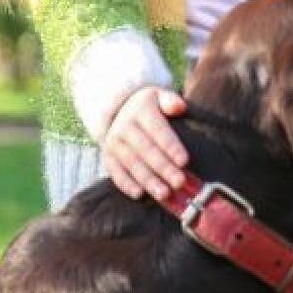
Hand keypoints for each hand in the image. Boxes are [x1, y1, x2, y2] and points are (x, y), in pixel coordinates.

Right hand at [102, 86, 189, 201]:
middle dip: (164, 168)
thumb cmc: (151, 108)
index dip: (171, 146)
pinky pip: (116, 173)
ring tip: (164, 194)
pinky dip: (127, 184)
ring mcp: (114, 143)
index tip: (184, 161)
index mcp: (141, 110)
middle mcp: (124, 126)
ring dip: (149, 181)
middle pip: (146, 150)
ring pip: (132, 164)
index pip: (158, 130)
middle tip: (180, 182)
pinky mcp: (108, 157)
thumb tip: (179, 107)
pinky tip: (140, 195)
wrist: (120, 111)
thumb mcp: (160, 97)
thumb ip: (171, 101)